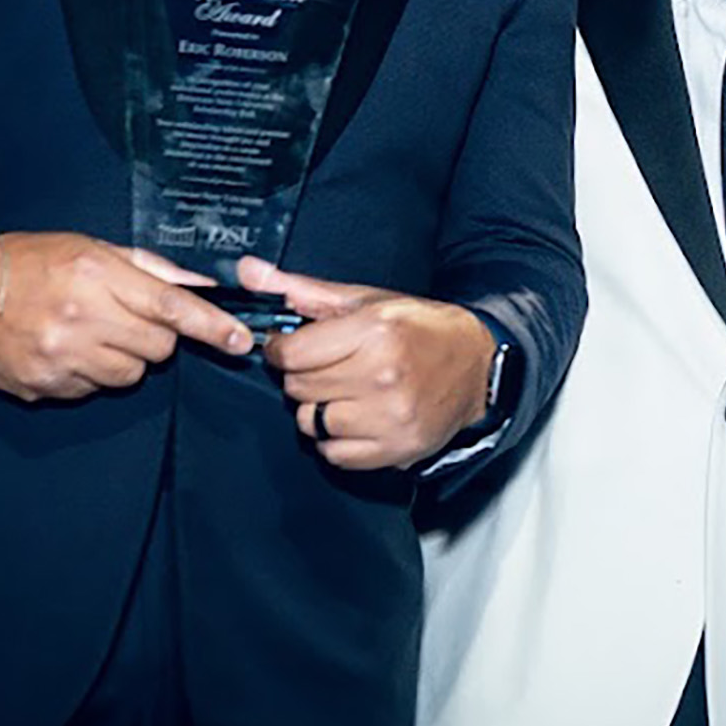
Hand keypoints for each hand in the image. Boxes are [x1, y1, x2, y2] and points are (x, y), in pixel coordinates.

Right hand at [0, 232, 249, 402]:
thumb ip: (149, 270)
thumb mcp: (92, 249)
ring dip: (123, 358)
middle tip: (125, 319)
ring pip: (130, 375)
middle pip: (158, 347)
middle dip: (155, 337)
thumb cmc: (30, 263)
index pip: (171, 307)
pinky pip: (93, 390)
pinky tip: (65, 350)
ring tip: (90, 334)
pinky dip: (89, 374)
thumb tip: (202, 288)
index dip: (211, 326)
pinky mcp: (44, 385)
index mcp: (96, 275)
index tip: (239, 340)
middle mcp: (81, 318)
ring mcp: (61, 356)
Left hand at [239, 256, 498, 471]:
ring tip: (345, 393)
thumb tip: (247, 272)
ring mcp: (391, 417)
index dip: (283, 350)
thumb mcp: (365, 301)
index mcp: (374, 332)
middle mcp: (382, 375)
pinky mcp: (397, 448)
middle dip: (304, 377)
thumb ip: (302, 290)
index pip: (290, 354)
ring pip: (311, 424)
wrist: (478, 365)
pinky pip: (334, 454)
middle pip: (298, 389)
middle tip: (329, 368)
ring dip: (319, 410)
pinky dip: (336, 440)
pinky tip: (356, 418)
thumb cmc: (419, 329)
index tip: (295, 347)